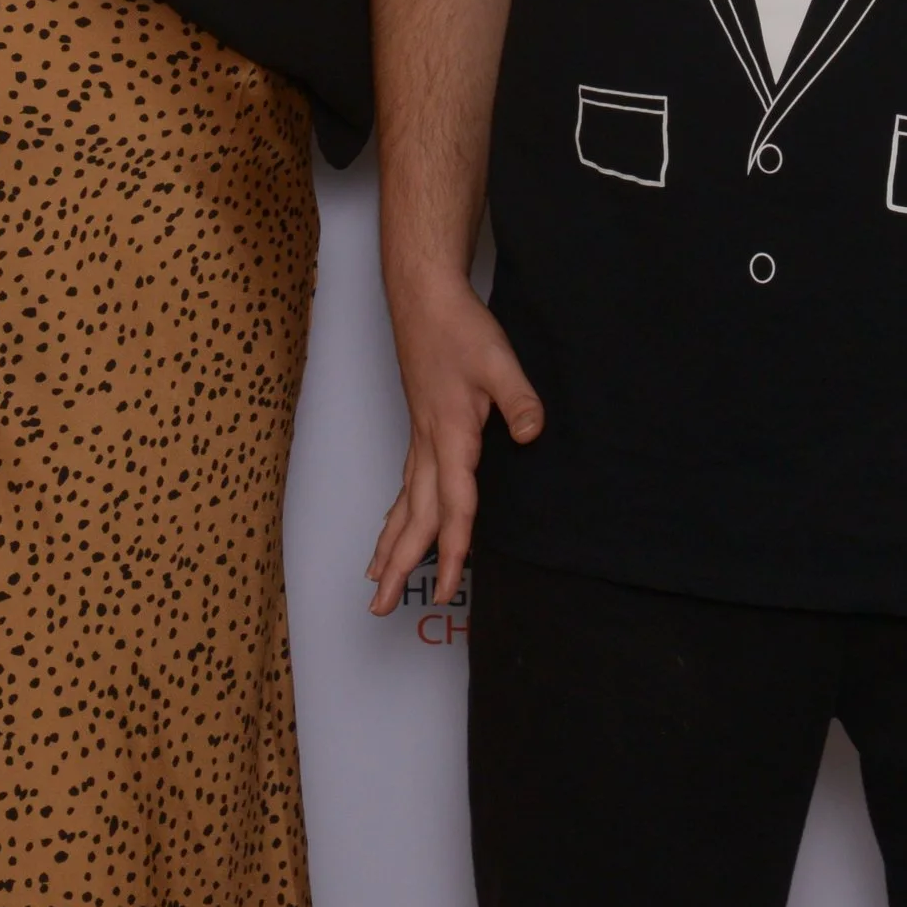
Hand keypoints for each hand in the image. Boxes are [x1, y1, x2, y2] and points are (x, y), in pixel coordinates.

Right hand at [367, 276, 543, 615]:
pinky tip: (392, 528)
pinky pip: (406, 485)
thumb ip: (518, 399)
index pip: (454, 504)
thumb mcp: (499, 360)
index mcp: (450, 435)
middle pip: (413, 517)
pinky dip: (396, 515)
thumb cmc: (459, 328)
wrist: (424, 299)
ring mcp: (420, 439)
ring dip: (390, 545)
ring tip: (374, 581)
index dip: (455, 548)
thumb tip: (531, 433)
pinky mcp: (420, 429)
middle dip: (399, 565)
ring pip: (403, 504)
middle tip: (379, 608)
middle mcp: (429, 445)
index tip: (449, 586)